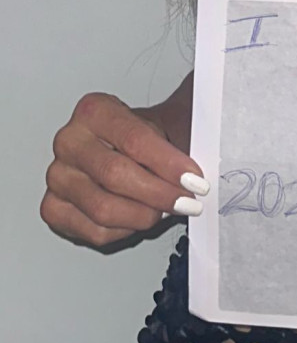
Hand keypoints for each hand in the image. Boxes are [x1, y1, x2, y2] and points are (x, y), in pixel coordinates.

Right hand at [40, 91, 209, 247]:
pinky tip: (141, 216)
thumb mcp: (166, 124)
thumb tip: (197, 176)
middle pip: (115, 175)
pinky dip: (125, 230)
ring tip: (167, 209)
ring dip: (145, 215)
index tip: (194, 179)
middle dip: (159, 193)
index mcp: (94, 110)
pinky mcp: (54, 207)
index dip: (168, 164)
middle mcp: (69, 140)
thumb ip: (180, 142)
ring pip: (103, 208)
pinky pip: (93, 231)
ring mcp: (58, 175)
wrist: (129, 148)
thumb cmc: (146, 137)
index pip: (134, 139)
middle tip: (187, 201)